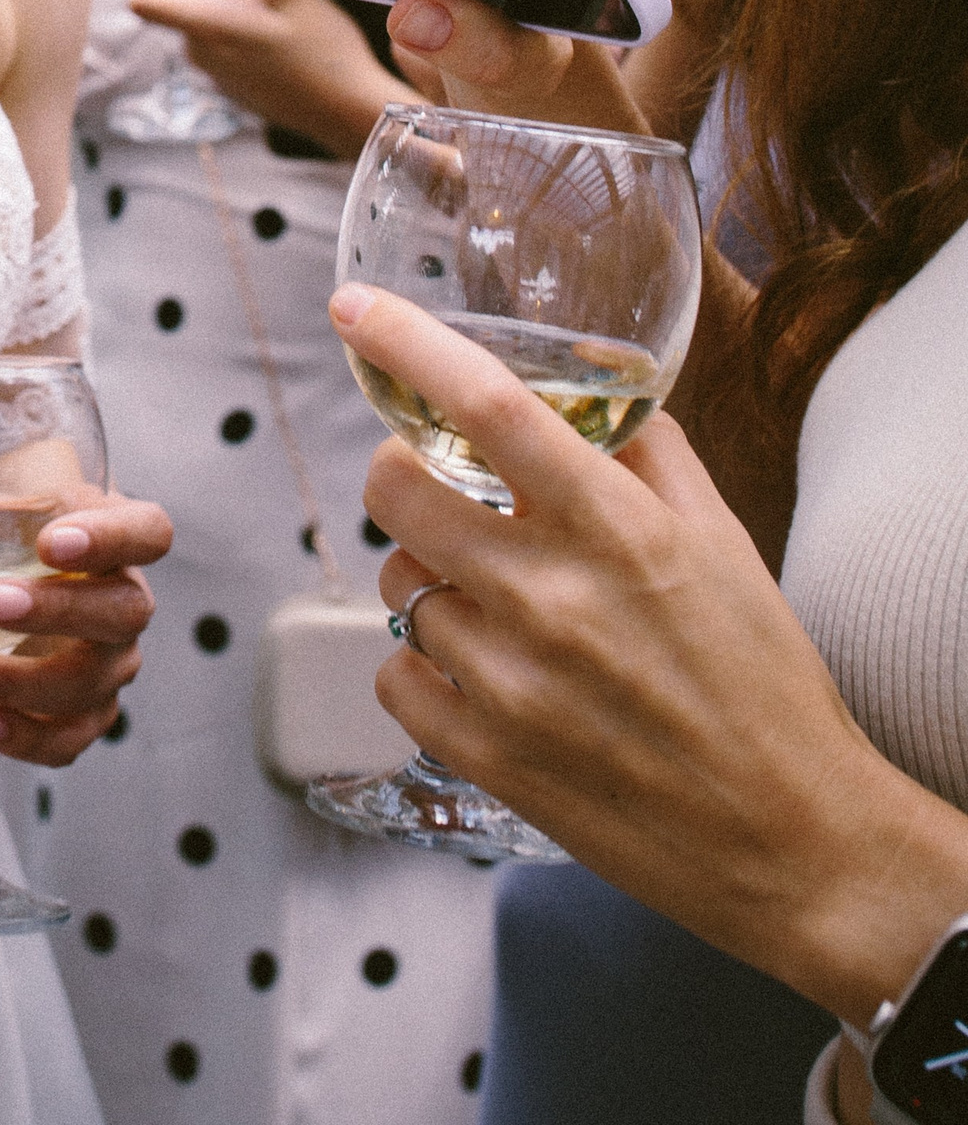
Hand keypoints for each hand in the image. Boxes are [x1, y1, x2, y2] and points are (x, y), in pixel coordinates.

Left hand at [0, 454, 174, 768]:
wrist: (23, 570)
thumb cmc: (3, 526)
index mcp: (113, 530)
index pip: (148, 531)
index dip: (111, 537)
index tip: (51, 539)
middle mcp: (124, 600)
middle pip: (120, 612)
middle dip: (54, 613)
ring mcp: (110, 664)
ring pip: (88, 684)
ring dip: (16, 681)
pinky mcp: (85, 715)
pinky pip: (69, 740)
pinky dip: (25, 739)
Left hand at [129, 0, 392, 156]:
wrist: (347, 112)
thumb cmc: (324, 52)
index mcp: (207, 27)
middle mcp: (199, 52)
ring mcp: (212, 72)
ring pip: (214, 14)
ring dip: (245, 3)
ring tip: (285, 14)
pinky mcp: (229, 84)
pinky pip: (224, 40)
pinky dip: (248, 29)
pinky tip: (285, 38)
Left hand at [332, 284, 967, 1025]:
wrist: (796, 842)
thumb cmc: (764, 682)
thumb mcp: (722, 540)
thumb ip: (644, 449)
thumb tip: (584, 382)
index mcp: (616, 527)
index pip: (487, 404)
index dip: (408, 344)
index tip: (355, 310)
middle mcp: (551, 596)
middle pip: (397, 489)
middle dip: (404, 474)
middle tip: (442, 491)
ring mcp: (510, 682)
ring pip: (397, 583)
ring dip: (428, 578)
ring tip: (494, 602)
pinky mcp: (486, 756)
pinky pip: (395, 672)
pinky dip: (423, 665)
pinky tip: (482, 672)